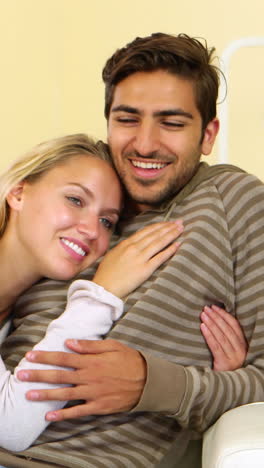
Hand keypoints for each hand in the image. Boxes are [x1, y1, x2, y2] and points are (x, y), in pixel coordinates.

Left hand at [17, 339, 145, 421]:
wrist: (147, 380)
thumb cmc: (129, 360)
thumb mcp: (112, 346)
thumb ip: (90, 345)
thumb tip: (70, 343)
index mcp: (91, 361)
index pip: (63, 358)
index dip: (46, 357)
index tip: (31, 356)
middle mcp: (89, 377)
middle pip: (59, 376)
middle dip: (39, 375)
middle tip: (22, 375)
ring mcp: (93, 393)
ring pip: (64, 394)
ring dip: (45, 395)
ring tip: (28, 395)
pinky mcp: (98, 406)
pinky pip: (78, 412)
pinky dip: (63, 415)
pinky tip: (49, 416)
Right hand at [93, 220, 182, 297]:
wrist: (104, 288)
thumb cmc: (106, 273)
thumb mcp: (113, 254)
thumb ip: (124, 247)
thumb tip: (133, 242)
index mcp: (126, 244)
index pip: (146, 231)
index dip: (158, 225)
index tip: (168, 222)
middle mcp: (134, 248)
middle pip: (154, 234)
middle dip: (168, 227)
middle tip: (179, 222)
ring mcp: (140, 258)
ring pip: (159, 243)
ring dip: (171, 234)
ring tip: (181, 229)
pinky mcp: (145, 270)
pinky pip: (160, 258)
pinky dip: (170, 250)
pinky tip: (177, 245)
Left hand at [200, 305, 247, 370]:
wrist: (225, 386)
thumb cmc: (226, 365)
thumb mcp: (231, 351)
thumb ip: (227, 338)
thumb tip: (215, 319)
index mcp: (243, 345)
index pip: (234, 325)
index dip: (224, 315)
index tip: (215, 307)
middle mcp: (240, 350)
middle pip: (227, 329)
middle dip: (216, 317)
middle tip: (206, 308)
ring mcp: (233, 357)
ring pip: (221, 336)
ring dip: (211, 323)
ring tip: (203, 315)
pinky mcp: (224, 363)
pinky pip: (215, 346)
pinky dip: (208, 335)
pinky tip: (202, 327)